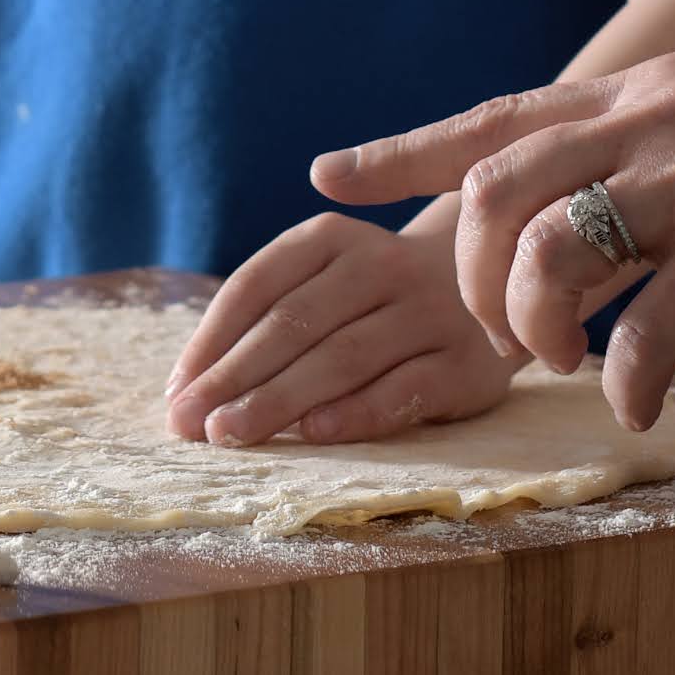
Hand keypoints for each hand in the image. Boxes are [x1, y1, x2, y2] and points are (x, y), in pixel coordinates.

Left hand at [160, 214, 514, 445]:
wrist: (497, 284)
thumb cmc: (379, 295)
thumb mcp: (328, 276)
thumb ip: (269, 313)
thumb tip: (188, 385)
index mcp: (332, 239)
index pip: (256, 285)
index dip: (211, 341)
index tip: (177, 391)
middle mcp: (380, 266)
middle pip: (294, 324)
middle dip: (233, 378)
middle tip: (190, 425)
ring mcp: (427, 312)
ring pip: (342, 357)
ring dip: (279, 399)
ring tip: (231, 435)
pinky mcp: (465, 363)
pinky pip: (405, 389)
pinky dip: (356, 411)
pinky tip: (313, 434)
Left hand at [312, 54, 674, 433]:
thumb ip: (647, 171)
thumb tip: (579, 237)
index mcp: (645, 92)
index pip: (495, 116)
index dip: (405, 149)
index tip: (327, 174)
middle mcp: (657, 116)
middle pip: (499, 188)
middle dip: (473, 277)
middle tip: (503, 340)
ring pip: (554, 246)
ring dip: (537, 324)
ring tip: (566, 367)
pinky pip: (651, 318)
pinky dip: (625, 374)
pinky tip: (634, 404)